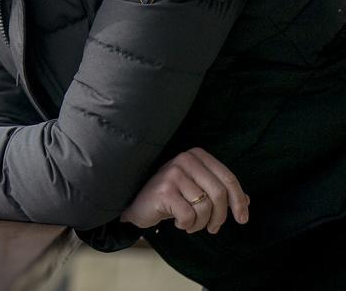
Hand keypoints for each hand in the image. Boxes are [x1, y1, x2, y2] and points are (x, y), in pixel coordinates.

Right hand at [120, 147, 249, 233]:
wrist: (138, 204)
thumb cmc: (172, 197)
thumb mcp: (197, 190)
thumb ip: (220, 192)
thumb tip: (246, 201)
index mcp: (197, 156)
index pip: (228, 178)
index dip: (239, 201)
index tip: (242, 219)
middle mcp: (185, 159)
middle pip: (219, 193)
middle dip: (220, 216)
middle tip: (214, 228)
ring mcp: (173, 174)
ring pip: (205, 207)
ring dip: (201, 223)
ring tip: (192, 224)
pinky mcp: (164, 190)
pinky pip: (189, 215)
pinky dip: (187, 225)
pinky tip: (179, 223)